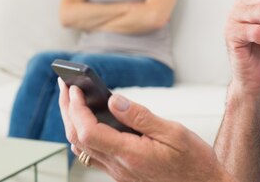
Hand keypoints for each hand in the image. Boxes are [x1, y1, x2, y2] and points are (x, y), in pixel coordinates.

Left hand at [58, 79, 233, 181]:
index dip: (77, 108)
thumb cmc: (194, 162)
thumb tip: (113, 100)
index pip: (89, 131)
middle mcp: (119, 167)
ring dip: (72, 123)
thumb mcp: (174, 133)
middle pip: (79, 138)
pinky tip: (89, 122)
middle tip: (65, 86)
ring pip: (83, 149)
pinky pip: (94, 156)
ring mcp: (119, 174)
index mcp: (131, 155)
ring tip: (72, 100)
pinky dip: (84, 136)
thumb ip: (140, 117)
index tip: (74, 88)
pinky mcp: (123, 175)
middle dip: (67, 110)